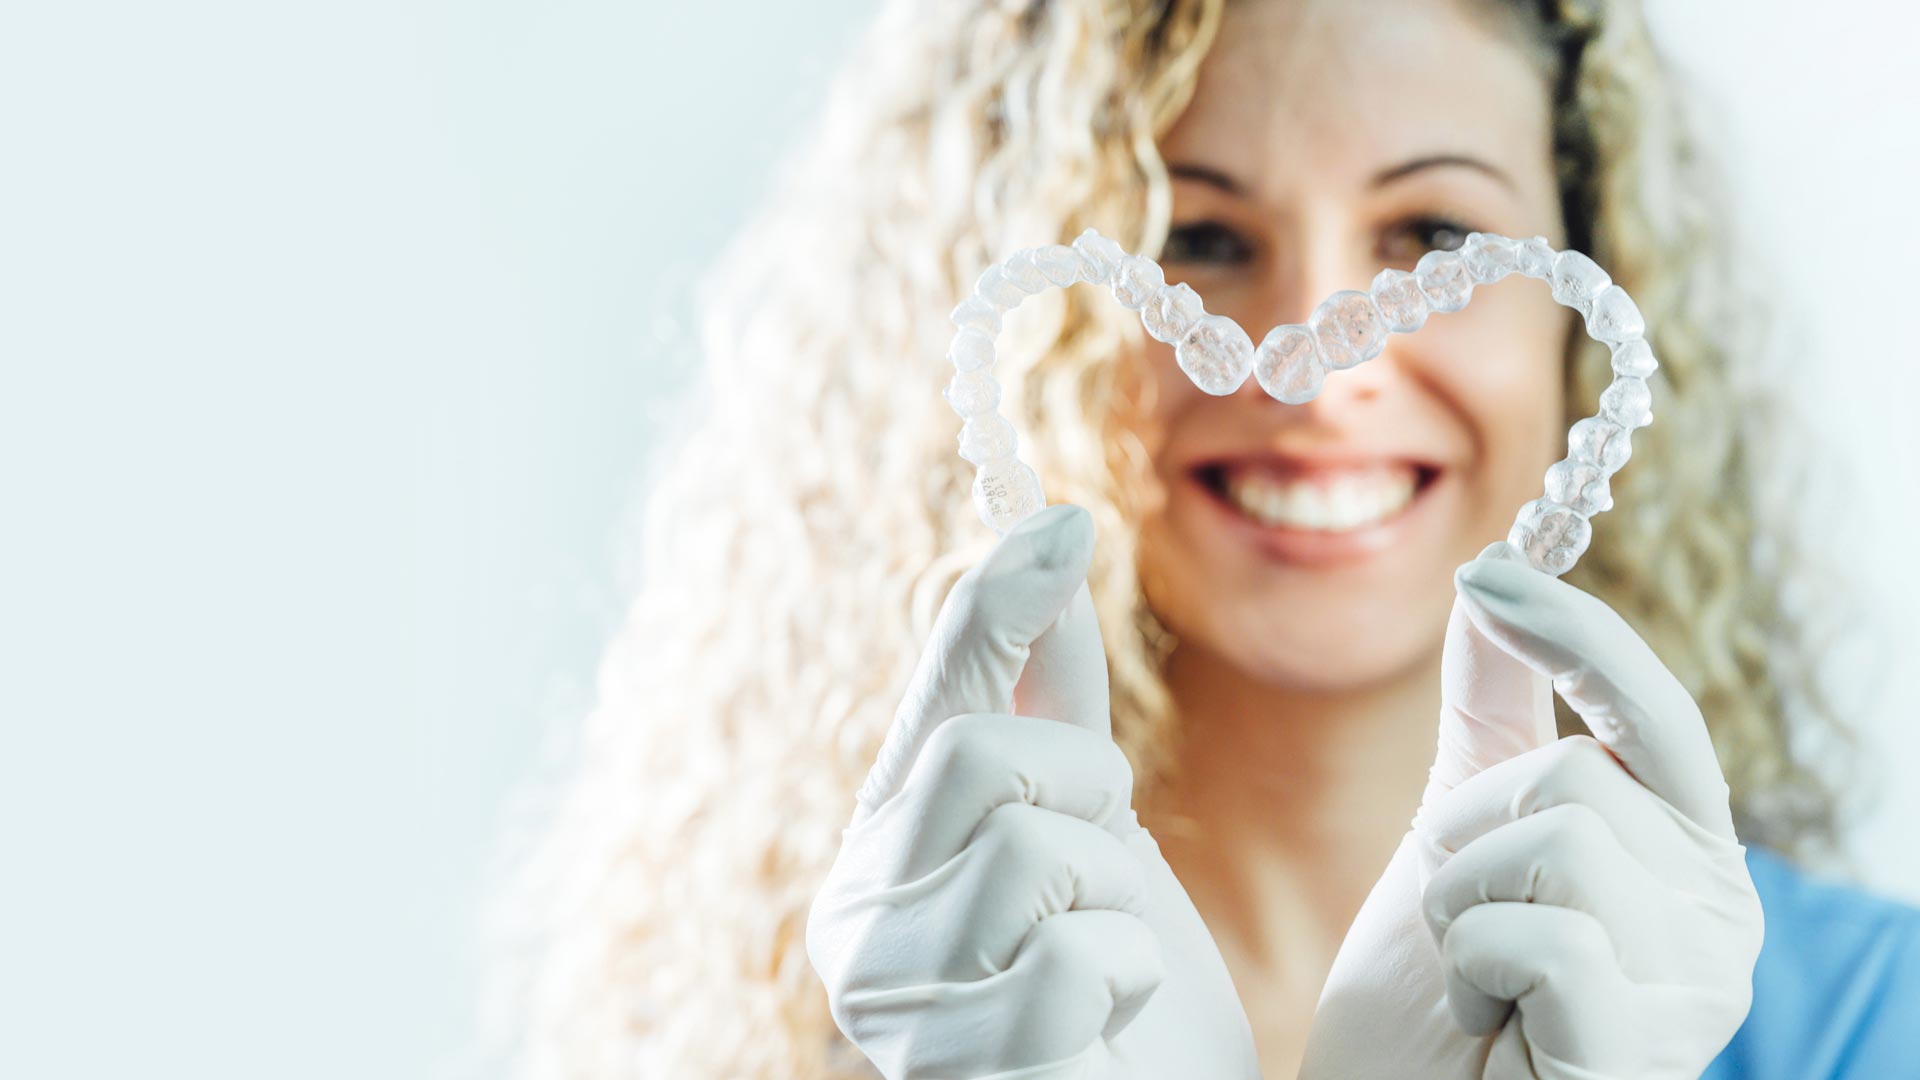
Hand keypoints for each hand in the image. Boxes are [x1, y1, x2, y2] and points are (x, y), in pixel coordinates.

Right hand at [806, 504, 1259, 1079]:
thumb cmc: (1112, 989)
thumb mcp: (1090, 826)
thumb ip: (1054, 705)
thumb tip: (1049, 535)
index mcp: (884, 841)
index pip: (935, 694)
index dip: (995, 605)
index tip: (1063, 523)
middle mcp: (857, 915)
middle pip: (976, 755)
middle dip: (1087, 790)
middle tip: (1103, 862)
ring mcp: (891, 1001)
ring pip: (1030, 854)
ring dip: (1114, 904)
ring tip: (1101, 965)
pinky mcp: (954, 1069)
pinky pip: (1073, 965)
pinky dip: (1123, 988)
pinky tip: (1100, 1030)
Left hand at [1301, 542, 1763, 1078]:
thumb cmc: (1438, 991)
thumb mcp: (1457, 827)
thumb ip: (1491, 709)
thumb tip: (1493, 571)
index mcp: (1681, 848)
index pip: (1649, 711)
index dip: (1572, 633)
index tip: (1486, 573)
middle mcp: (1718, 911)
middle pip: (1576, 774)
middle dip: (1468, 835)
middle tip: (1462, 921)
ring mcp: (1697, 985)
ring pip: (1554, 845)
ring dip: (1461, 909)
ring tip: (1476, 981)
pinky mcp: (1649, 1048)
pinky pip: (1539, 939)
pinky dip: (1473, 974)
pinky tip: (1491, 1027)